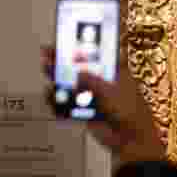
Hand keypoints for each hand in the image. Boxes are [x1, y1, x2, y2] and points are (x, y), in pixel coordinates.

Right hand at [41, 46, 165, 166]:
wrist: (130, 141)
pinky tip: (50, 94)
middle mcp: (103, 81)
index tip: (70, 34)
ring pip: (72, 84)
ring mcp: (93, 96)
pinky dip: (58, 100)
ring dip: (58, 77)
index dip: (85, 42)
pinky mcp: (85, 111)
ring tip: (46, 69)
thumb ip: (93, 81)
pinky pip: (68, 103)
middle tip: (49, 51)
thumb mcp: (112, 92)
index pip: (98, 52)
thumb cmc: (131, 113)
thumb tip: (78, 73)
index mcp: (115, 71)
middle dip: (65, 59)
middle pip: (80, 66)